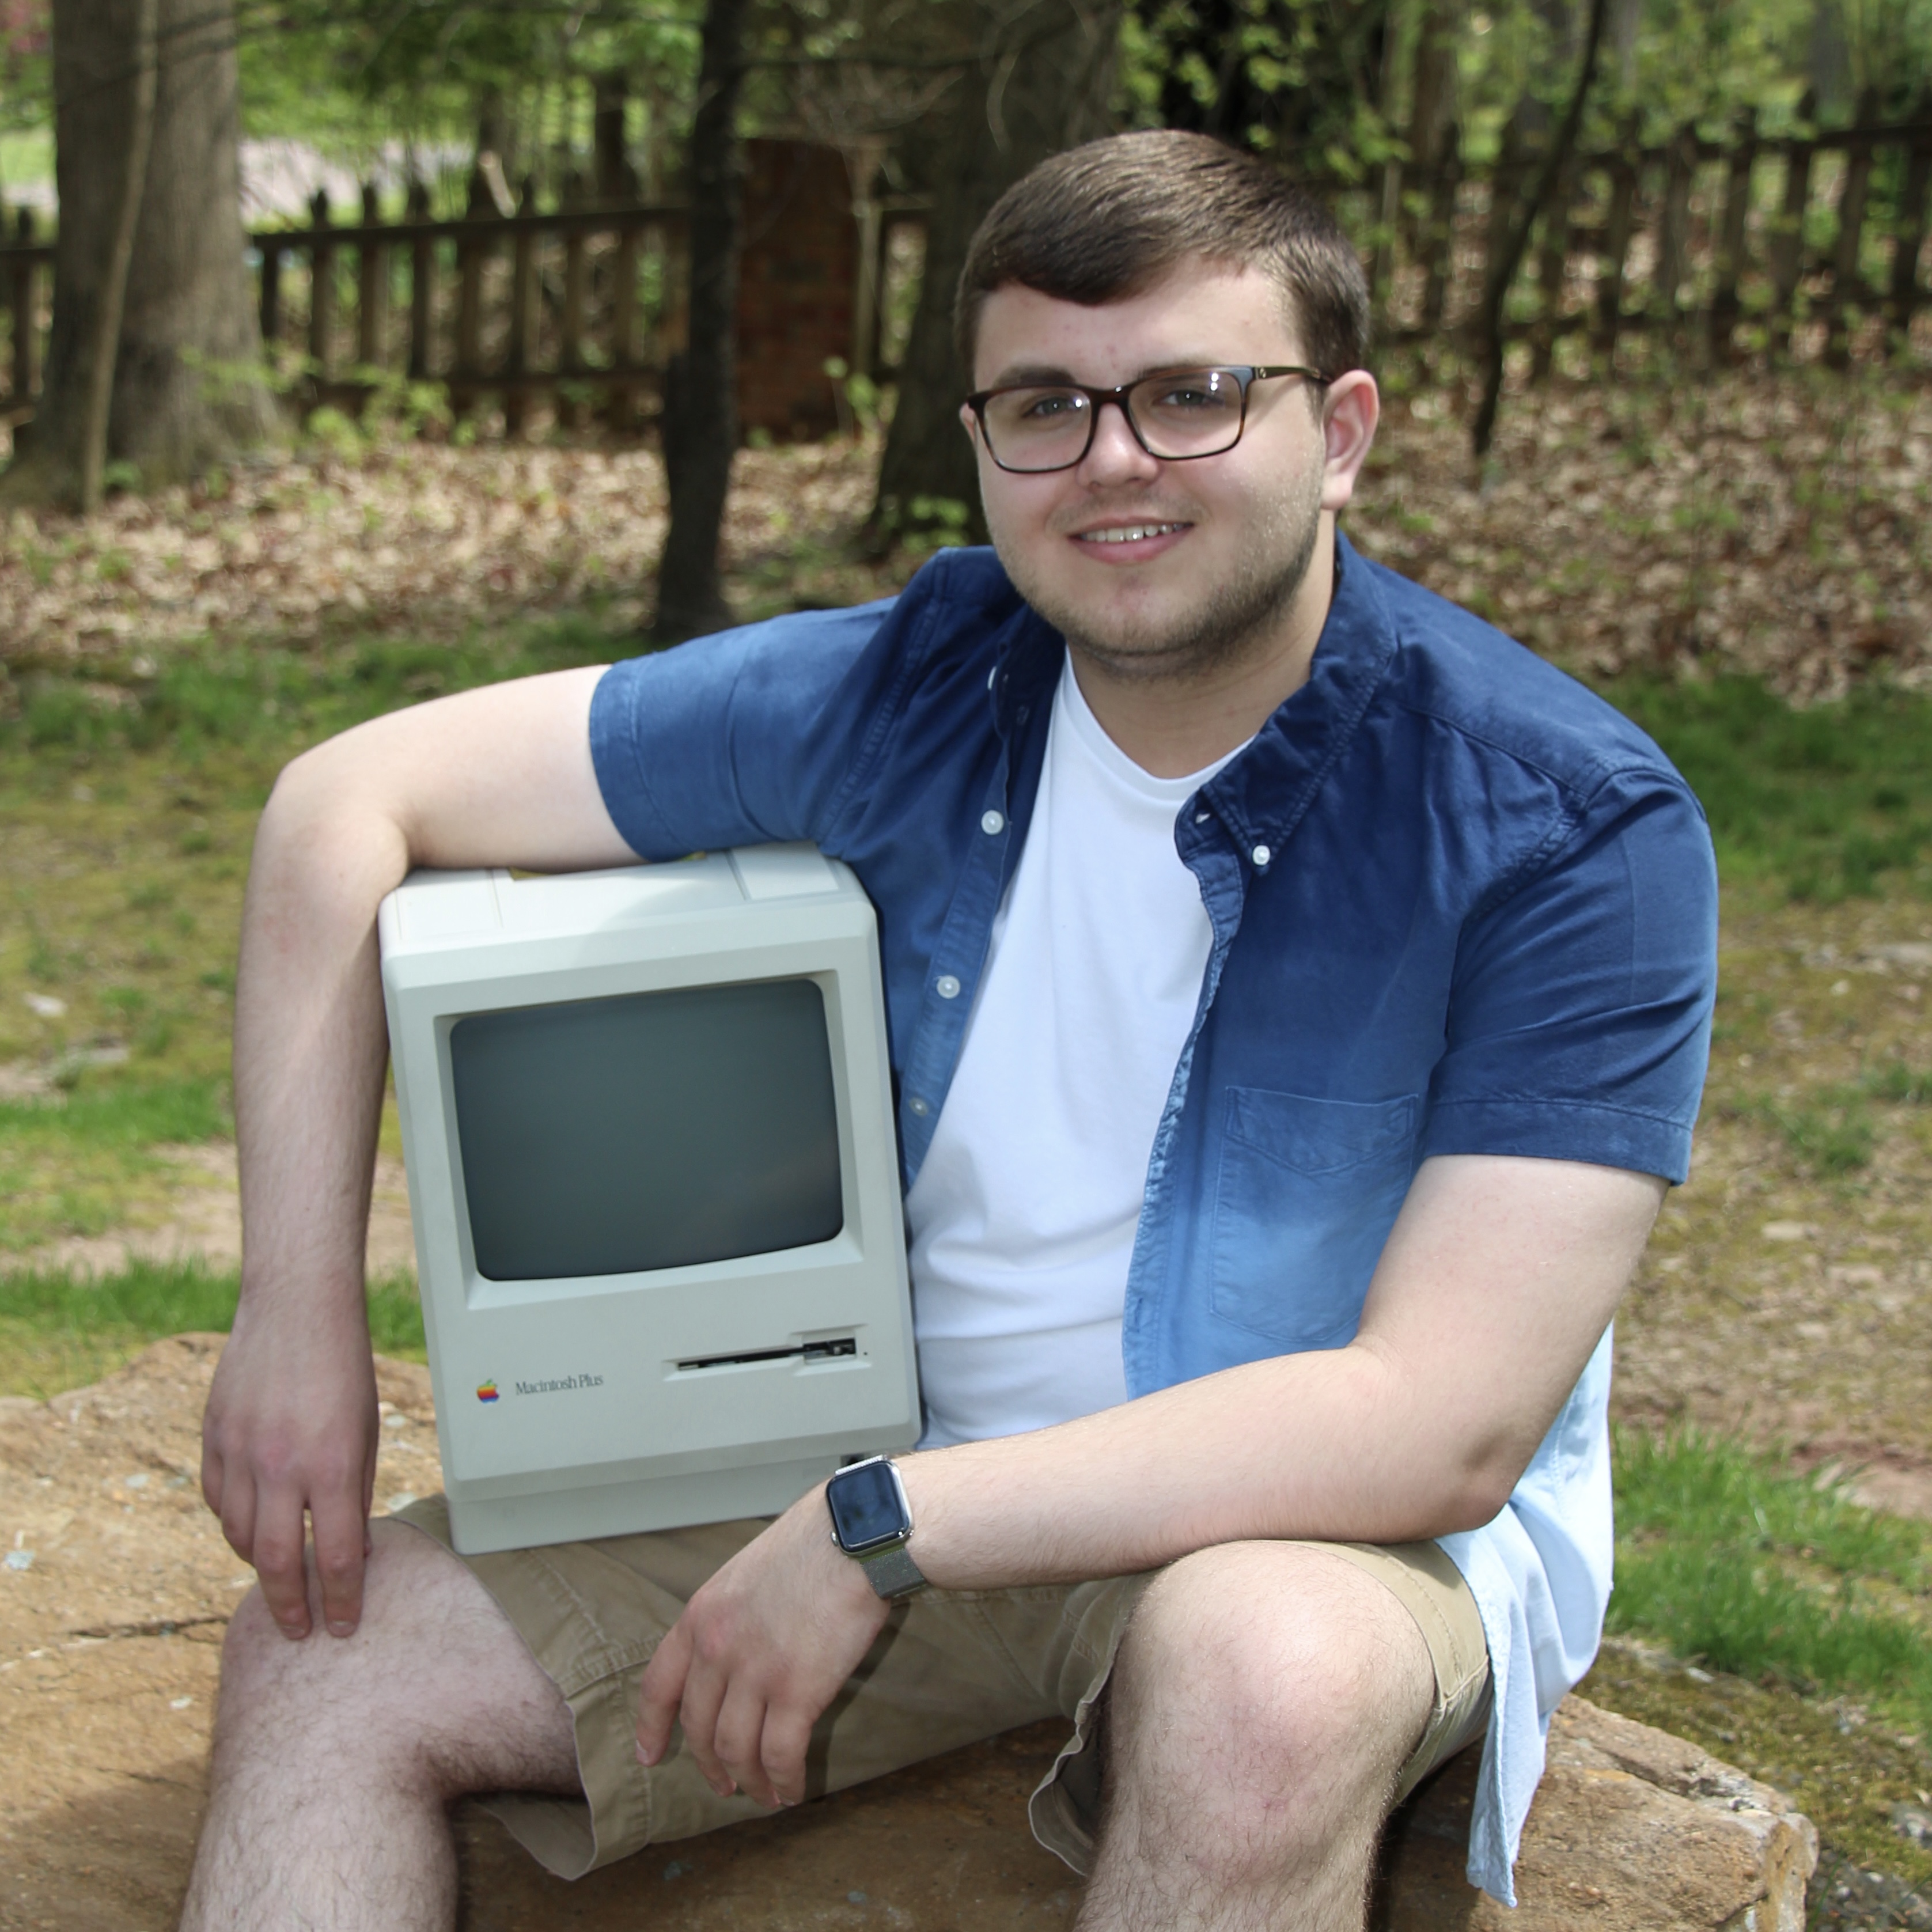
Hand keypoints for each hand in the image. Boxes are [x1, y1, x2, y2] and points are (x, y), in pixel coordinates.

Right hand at [200, 1288, 379, 1639]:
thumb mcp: (367, 1428)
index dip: (340, 1600)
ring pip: (239, 1535)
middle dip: (288, 1605)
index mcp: (332, 1465)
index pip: (336, 1557)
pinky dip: (233, 1522)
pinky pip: (217, 1501)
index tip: (342, 1626)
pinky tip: (250, 1525)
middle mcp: (282, 1466)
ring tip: (278, 1575)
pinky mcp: (213, 1439)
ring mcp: (240, 1453)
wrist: (297, 1308)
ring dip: (258, 1563)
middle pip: (276, 1561)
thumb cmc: (343, 1365)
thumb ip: (355, 1490)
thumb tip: (352, 1546)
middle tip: (298, 1630)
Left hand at [634, 1487, 893, 1808]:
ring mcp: (755, 1672)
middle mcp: (717, 1649)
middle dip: (710, 1765)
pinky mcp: (797, 1693)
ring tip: (764, 1796)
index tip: (649, 1756)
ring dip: (749, 1782)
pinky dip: (784, 1781)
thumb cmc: (814, 1542)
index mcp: (701, 1615)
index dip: (650, 1727)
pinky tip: (792, 1791)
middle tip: (725, 1785)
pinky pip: (780, 1755)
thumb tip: (741, 1647)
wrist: (858, 1536)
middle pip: (699, 1728)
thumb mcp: (747, 1571)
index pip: (659, 1684)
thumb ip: (732, 1614)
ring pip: (736, 1750)